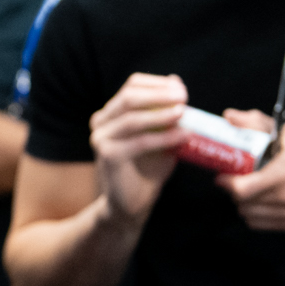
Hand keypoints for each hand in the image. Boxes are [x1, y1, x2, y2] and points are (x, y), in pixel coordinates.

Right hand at [87, 72, 186, 227]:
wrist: (132, 203)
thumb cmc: (148, 167)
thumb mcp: (160, 135)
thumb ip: (165, 112)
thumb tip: (176, 82)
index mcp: (111, 114)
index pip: (132, 86)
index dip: (157, 84)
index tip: (181, 89)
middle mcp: (101, 123)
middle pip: (129, 97)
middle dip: (159, 94)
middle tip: (183, 97)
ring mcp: (101, 139)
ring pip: (132, 118)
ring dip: (161, 114)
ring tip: (184, 113)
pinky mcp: (108, 156)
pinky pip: (139, 142)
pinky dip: (164, 137)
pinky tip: (183, 136)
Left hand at [215, 112, 284, 231]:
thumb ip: (257, 124)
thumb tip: (229, 116)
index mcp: (283, 173)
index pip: (241, 190)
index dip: (227, 184)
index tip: (223, 175)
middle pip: (241, 203)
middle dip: (233, 191)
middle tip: (236, 180)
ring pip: (249, 216)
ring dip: (243, 204)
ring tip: (249, 191)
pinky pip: (261, 225)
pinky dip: (255, 214)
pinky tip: (261, 201)